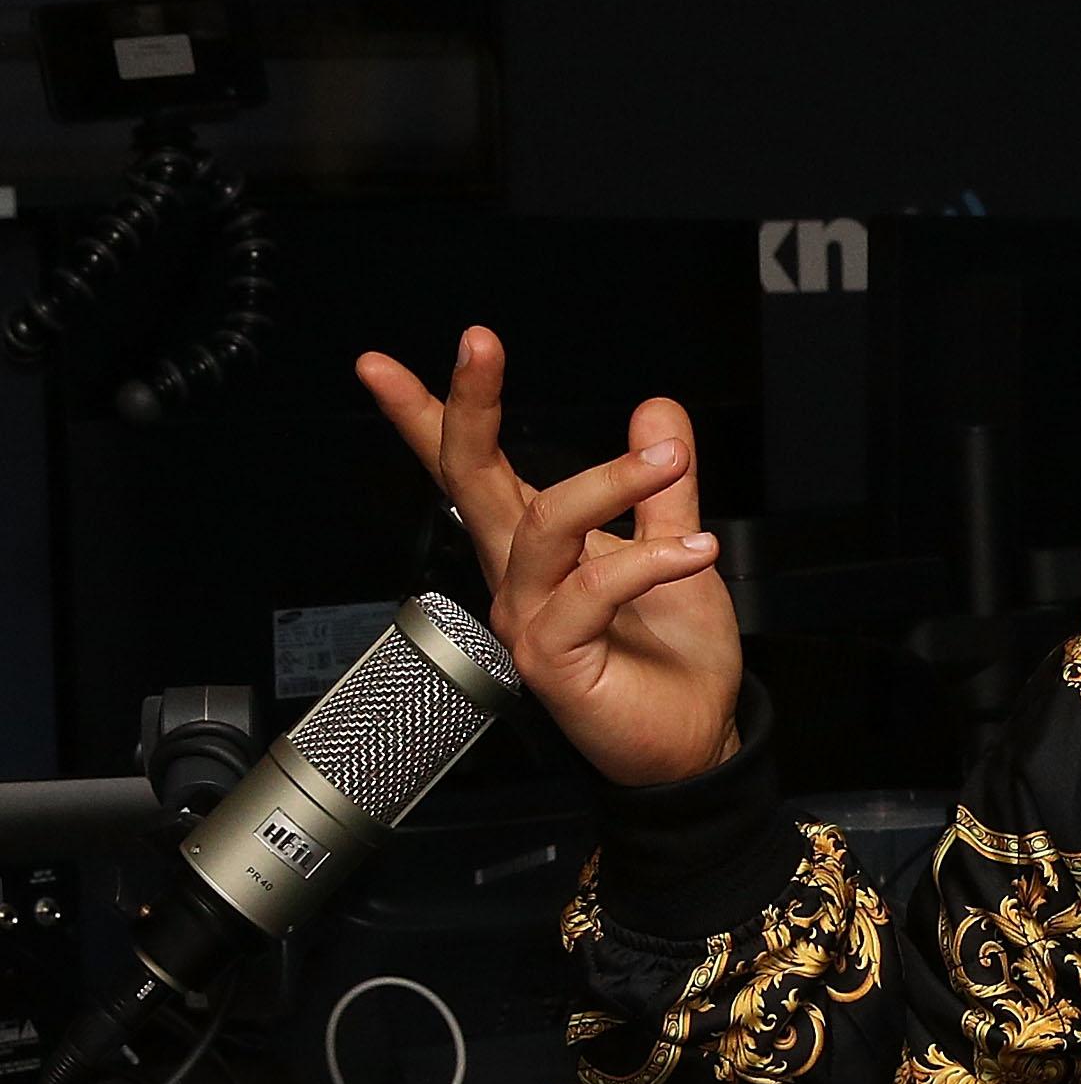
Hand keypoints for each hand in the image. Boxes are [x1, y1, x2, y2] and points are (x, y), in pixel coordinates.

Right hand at [356, 326, 743, 787]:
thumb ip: (663, 485)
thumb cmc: (674, 662)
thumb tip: (657, 411)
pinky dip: (647, 561)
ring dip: (610, 481)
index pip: (468, 470)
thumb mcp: (675, 547)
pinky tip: (695, 550)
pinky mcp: (551, 659)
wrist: (695, 741)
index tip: (381, 365)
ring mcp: (528, 618)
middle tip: (478, 342)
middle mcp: (518, 578)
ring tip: (668, 464)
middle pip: (471, 478)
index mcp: (535, 546)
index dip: (428, 414)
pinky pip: (588, 590)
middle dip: (469, 405)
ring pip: (543, 524)